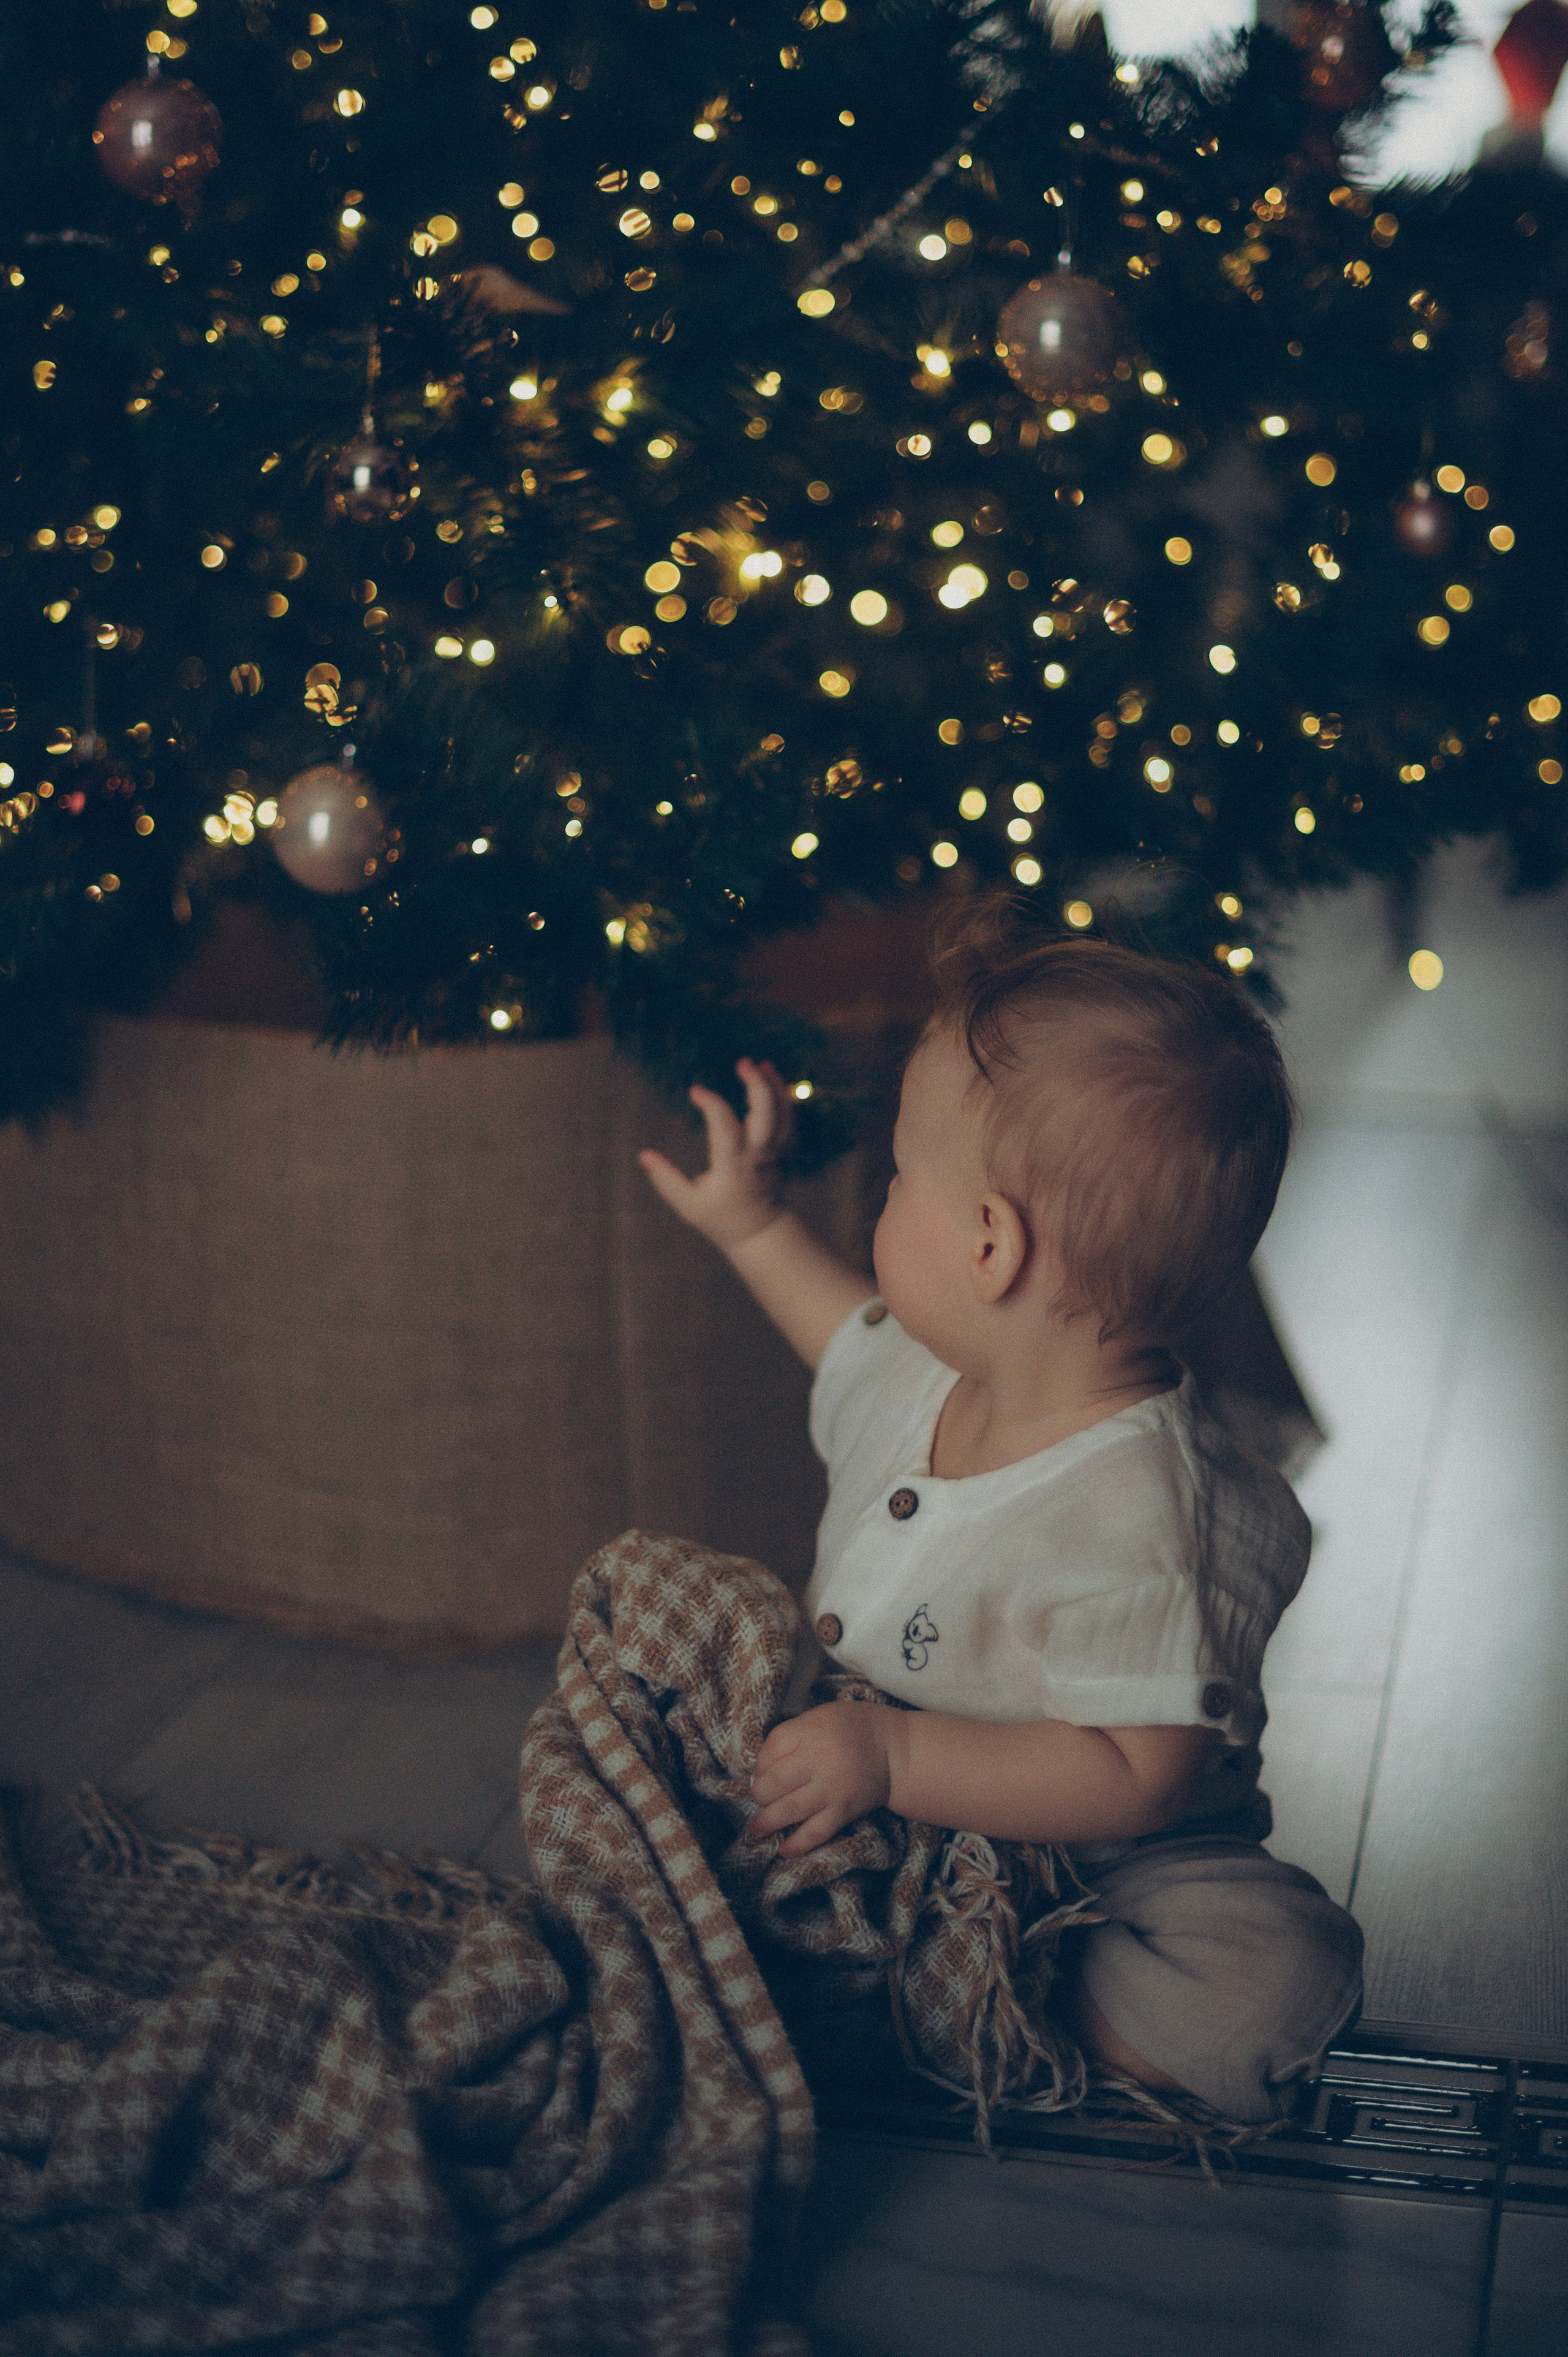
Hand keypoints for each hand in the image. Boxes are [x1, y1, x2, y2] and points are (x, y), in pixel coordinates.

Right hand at [638, 1057, 797, 1255]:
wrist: (759, 1232)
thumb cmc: (720, 1218)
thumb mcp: (688, 1204)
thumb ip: (665, 1179)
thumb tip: (643, 1155)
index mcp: (733, 1165)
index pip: (725, 1125)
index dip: (711, 1103)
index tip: (694, 1091)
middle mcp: (758, 1155)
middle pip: (767, 1113)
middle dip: (757, 1085)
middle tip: (743, 1062)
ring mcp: (774, 1153)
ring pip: (783, 1114)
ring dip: (774, 1086)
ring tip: (760, 1064)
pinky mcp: (782, 1152)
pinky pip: (789, 1120)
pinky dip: (783, 1098)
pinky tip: (771, 1079)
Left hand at [748, 1700, 895, 1855]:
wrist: (898, 1752)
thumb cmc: (856, 1728)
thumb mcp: (822, 1716)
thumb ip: (792, 1734)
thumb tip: (761, 1769)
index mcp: (812, 1731)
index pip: (771, 1749)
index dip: (759, 1764)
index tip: (760, 1773)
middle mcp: (820, 1760)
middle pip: (773, 1782)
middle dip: (759, 1794)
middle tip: (759, 1798)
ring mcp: (832, 1789)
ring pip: (789, 1810)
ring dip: (767, 1822)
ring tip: (756, 1829)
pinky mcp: (844, 1811)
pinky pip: (816, 1832)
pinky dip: (797, 1844)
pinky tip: (783, 1849)